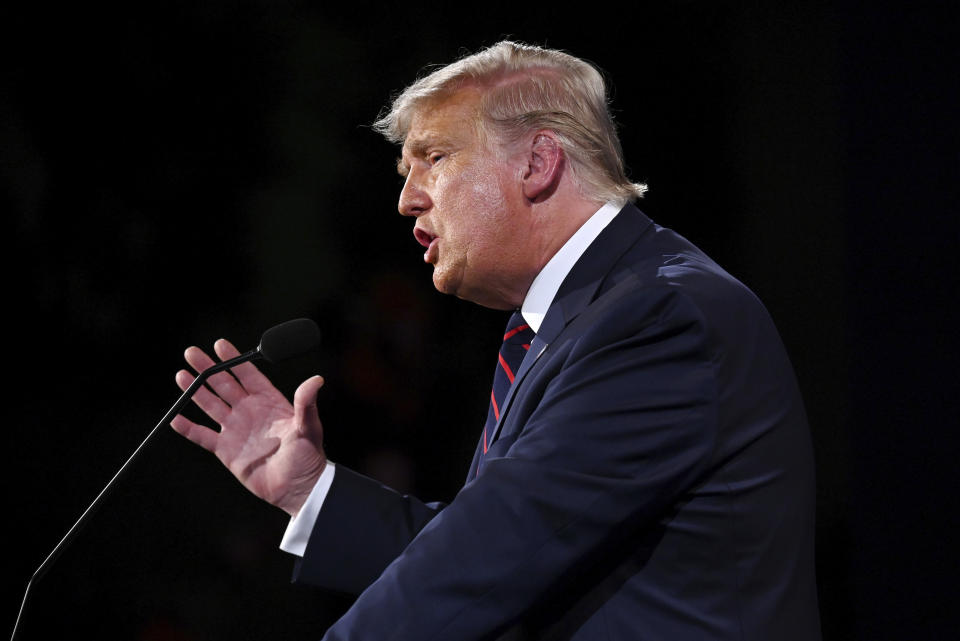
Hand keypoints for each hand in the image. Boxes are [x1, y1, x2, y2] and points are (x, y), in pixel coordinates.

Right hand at [171, 338, 326, 516]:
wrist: (297, 488)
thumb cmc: (308, 456)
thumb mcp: (308, 427)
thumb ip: (306, 404)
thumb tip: (316, 380)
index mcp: (269, 401)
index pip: (248, 374)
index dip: (234, 359)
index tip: (220, 344)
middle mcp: (250, 411)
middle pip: (224, 384)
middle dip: (208, 369)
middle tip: (191, 353)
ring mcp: (236, 429)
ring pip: (211, 405)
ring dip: (196, 391)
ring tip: (181, 376)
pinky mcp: (226, 450)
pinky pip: (203, 436)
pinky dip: (189, 428)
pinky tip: (176, 418)